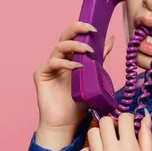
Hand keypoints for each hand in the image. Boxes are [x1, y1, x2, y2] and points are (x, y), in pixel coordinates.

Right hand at [33, 21, 113, 150]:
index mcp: (71, 58)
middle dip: (76, 29)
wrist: (66, 123)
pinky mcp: (41, 74)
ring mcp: (49, 66)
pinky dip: (64, 63)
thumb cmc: (78, 103)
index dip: (82, 29)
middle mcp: (59, 59)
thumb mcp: (94, 77)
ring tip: (88, 50)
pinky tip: (76, 67)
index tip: (96, 28)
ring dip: (75, 45)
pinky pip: (52, 63)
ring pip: (59, 47)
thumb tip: (111, 39)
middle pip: (65, 36)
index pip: (75, 37)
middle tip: (89, 28)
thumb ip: (100, 59)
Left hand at [79, 111, 151, 150]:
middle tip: (116, 132)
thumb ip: (146, 136)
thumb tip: (144, 118)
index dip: (127, 119)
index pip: (123, 118)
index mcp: (129, 147)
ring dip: (100, 135)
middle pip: (104, 121)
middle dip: (111, 124)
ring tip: (106, 144)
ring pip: (91, 133)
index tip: (127, 124)